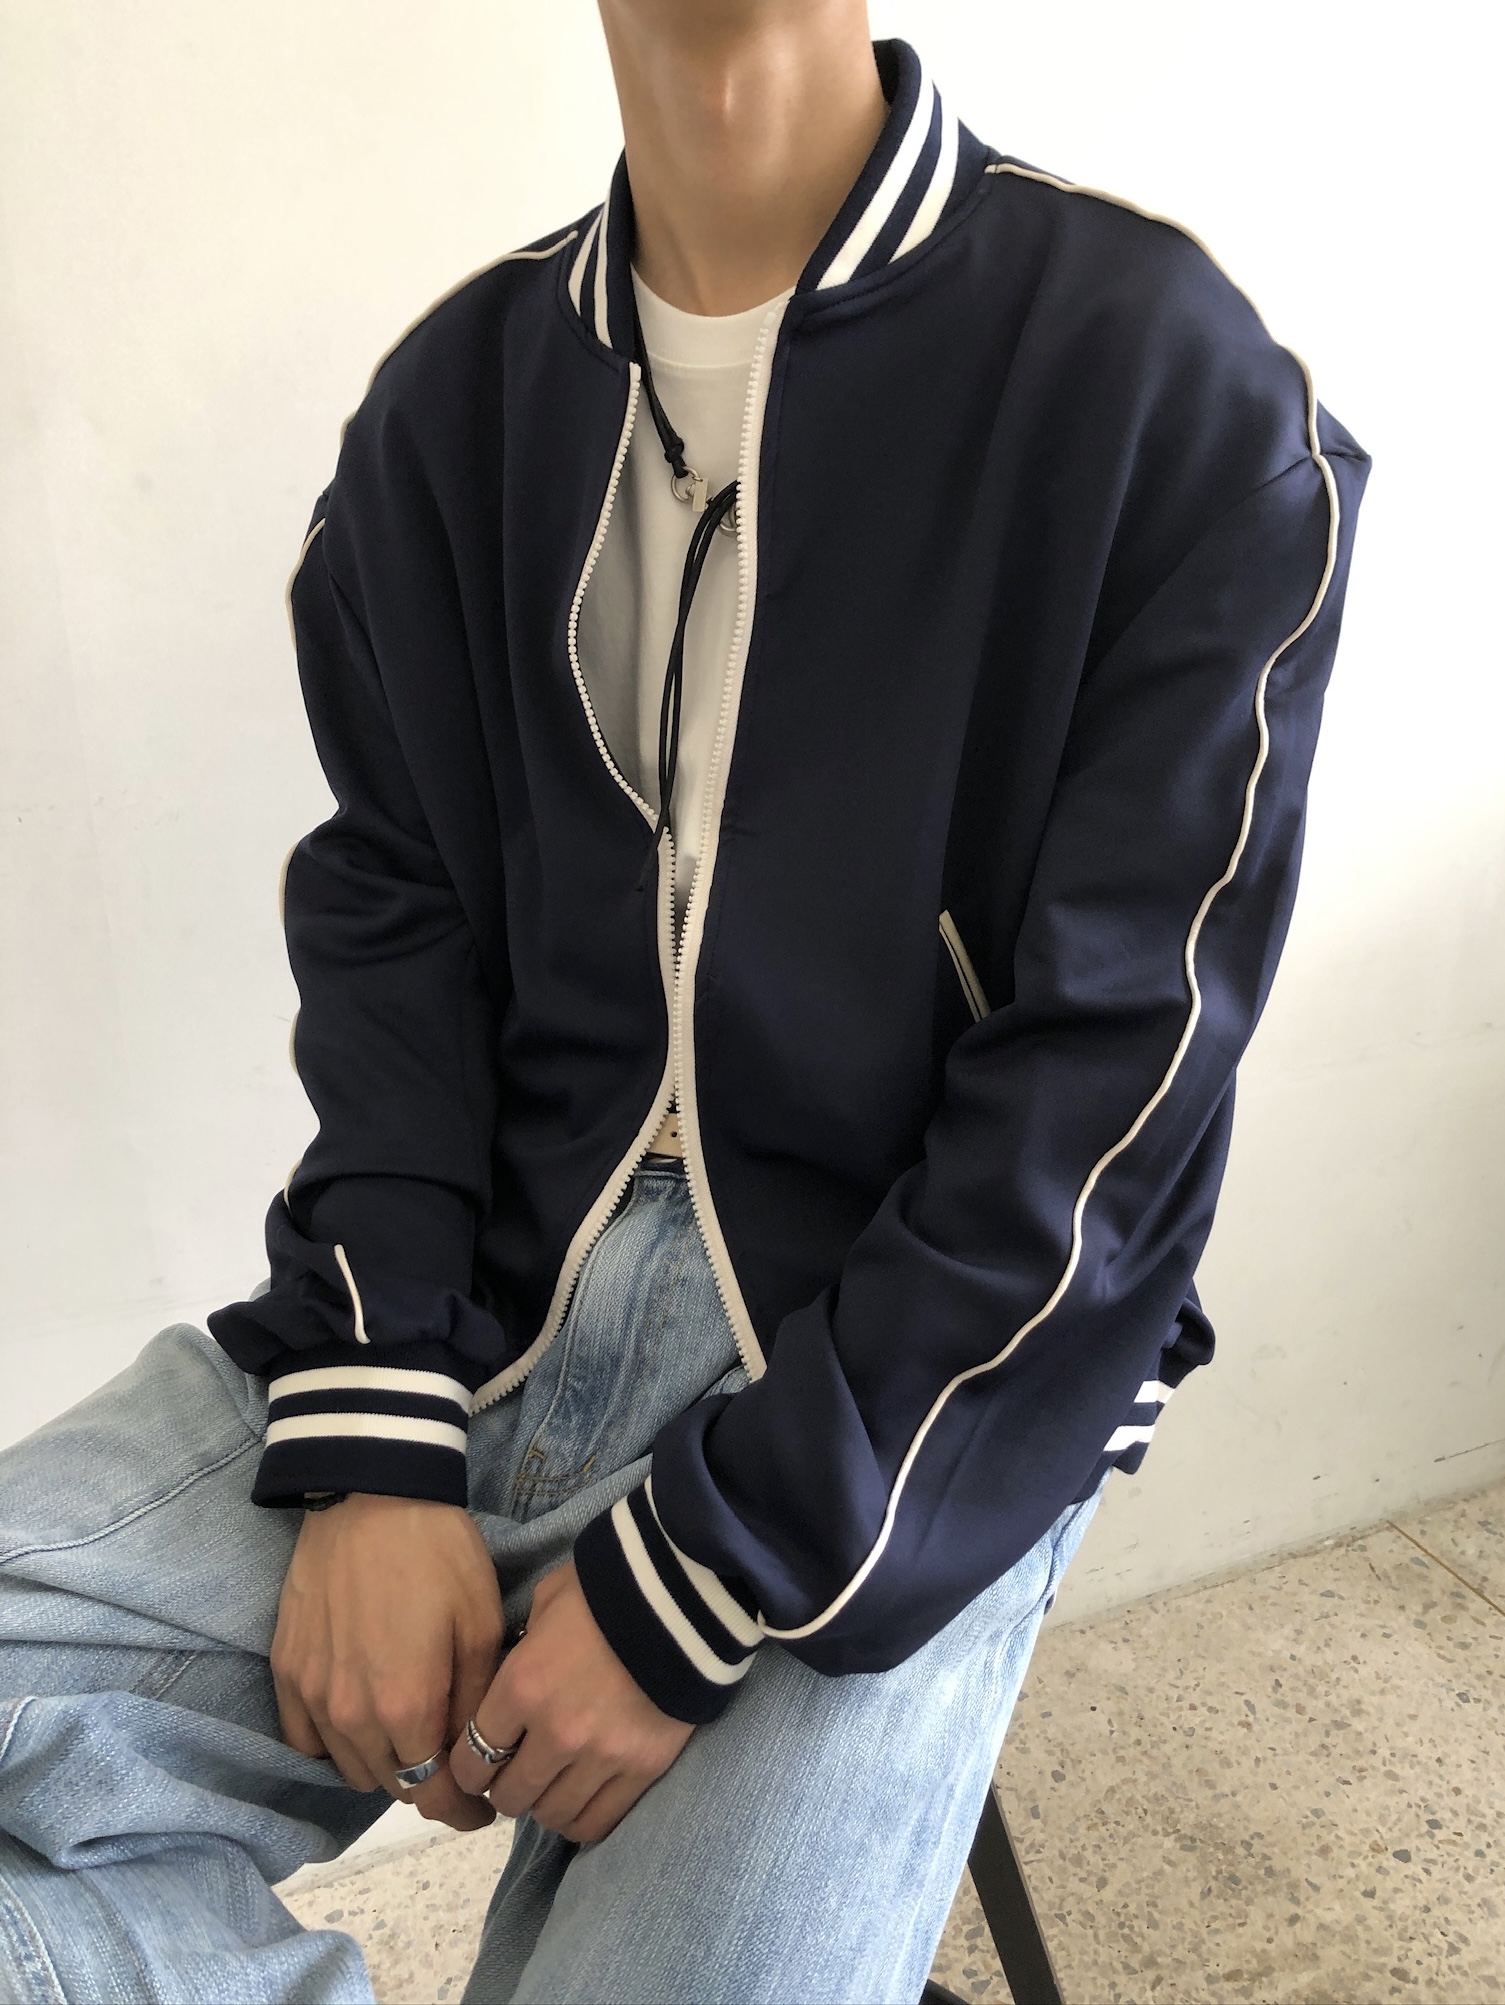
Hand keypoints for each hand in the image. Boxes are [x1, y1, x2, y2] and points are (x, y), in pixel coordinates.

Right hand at [271, 1493, 504, 1832]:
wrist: (369, 1494)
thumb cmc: (438, 1552)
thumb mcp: (481, 1624)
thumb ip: (475, 1703)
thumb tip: (476, 1758)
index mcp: (407, 1705)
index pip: (433, 1795)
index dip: (463, 1811)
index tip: (482, 1807)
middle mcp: (351, 1715)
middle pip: (394, 1784)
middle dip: (429, 1782)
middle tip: (455, 1762)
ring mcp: (311, 1696)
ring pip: (352, 1767)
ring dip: (385, 1762)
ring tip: (413, 1731)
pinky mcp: (285, 1673)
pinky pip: (307, 1741)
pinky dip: (336, 1744)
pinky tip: (361, 1717)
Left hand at [448, 1559, 692, 1842]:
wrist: (685, 1594)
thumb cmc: (606, 1590)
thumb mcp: (547, 1603)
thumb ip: (523, 1647)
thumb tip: (514, 1674)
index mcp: (522, 1687)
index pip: (471, 1759)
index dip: (467, 1768)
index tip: (478, 1762)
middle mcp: (555, 1733)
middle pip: (509, 1797)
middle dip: (506, 1787)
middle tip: (518, 1770)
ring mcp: (602, 1757)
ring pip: (551, 1816)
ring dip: (545, 1803)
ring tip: (554, 1782)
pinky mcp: (643, 1769)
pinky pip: (597, 1822)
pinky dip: (581, 1817)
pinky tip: (583, 1796)